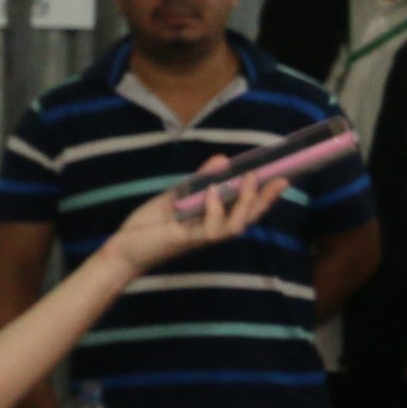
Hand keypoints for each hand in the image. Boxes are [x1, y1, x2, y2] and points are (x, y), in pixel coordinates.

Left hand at [98, 160, 290, 278]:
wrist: (123, 248)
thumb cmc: (149, 224)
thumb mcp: (177, 195)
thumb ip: (200, 179)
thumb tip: (224, 159)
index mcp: (213, 220)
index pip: (247, 208)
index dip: (266, 195)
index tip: (283, 177)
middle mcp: (213, 230)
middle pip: (249, 218)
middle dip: (266, 199)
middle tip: (281, 179)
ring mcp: (202, 237)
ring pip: (236, 225)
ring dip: (245, 202)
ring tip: (249, 178)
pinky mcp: (188, 240)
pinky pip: (210, 228)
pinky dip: (214, 208)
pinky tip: (213, 191)